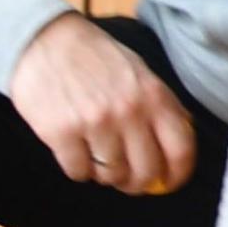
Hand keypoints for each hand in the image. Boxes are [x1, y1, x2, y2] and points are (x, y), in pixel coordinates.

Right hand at [8, 14, 199, 196]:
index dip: (178, 175)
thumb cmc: (97, 60)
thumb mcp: (141, 75)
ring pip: (111, 175)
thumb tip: (178, 145)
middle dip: (139, 184)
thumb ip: (160, 107)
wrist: (46, 43)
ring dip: (106, 174)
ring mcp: (95, 123)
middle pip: (146, 171)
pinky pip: (78, 172)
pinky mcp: (61, 132)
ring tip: (98, 157)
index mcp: (154, 96)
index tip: (169, 184)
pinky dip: (79, 169)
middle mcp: (128, 111)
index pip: (181, 149)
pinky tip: (76, 152)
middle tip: (129, 181)